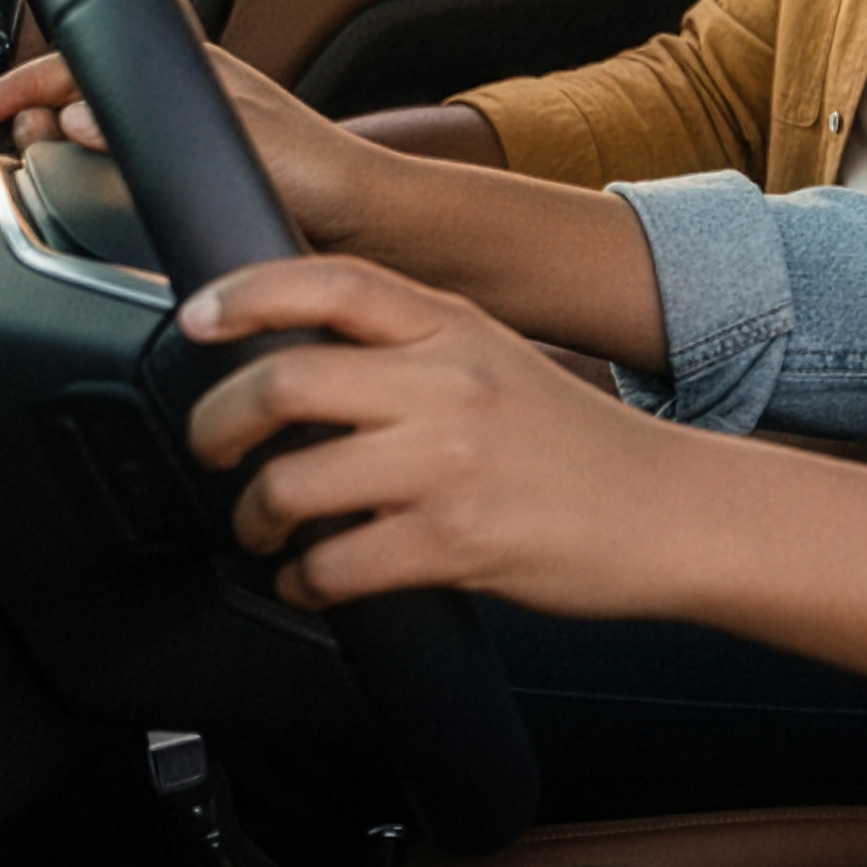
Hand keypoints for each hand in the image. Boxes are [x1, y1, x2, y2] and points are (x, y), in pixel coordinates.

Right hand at [0, 44, 388, 250]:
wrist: (367, 221)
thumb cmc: (320, 174)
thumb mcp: (236, 140)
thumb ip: (156, 131)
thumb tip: (76, 117)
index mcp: (193, 70)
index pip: (88, 59)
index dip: (26, 80)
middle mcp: (186, 94)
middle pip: (85, 88)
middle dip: (37, 107)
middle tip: (11, 140)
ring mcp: (188, 131)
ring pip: (99, 124)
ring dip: (60, 139)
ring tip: (37, 162)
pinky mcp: (195, 170)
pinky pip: (122, 158)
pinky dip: (88, 169)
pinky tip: (84, 190)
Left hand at [179, 256, 691, 619]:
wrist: (670, 511)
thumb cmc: (578, 446)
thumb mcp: (497, 361)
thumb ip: (411, 348)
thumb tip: (296, 362)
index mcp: (454, 327)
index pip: (331, 284)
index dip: (246, 293)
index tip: (195, 318)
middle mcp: (447, 384)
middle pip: (282, 381)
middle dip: (216, 426)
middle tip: (214, 450)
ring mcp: (448, 464)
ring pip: (290, 484)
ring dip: (254, 518)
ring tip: (265, 530)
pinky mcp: (453, 543)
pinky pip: (331, 567)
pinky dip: (302, 582)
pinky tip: (314, 580)